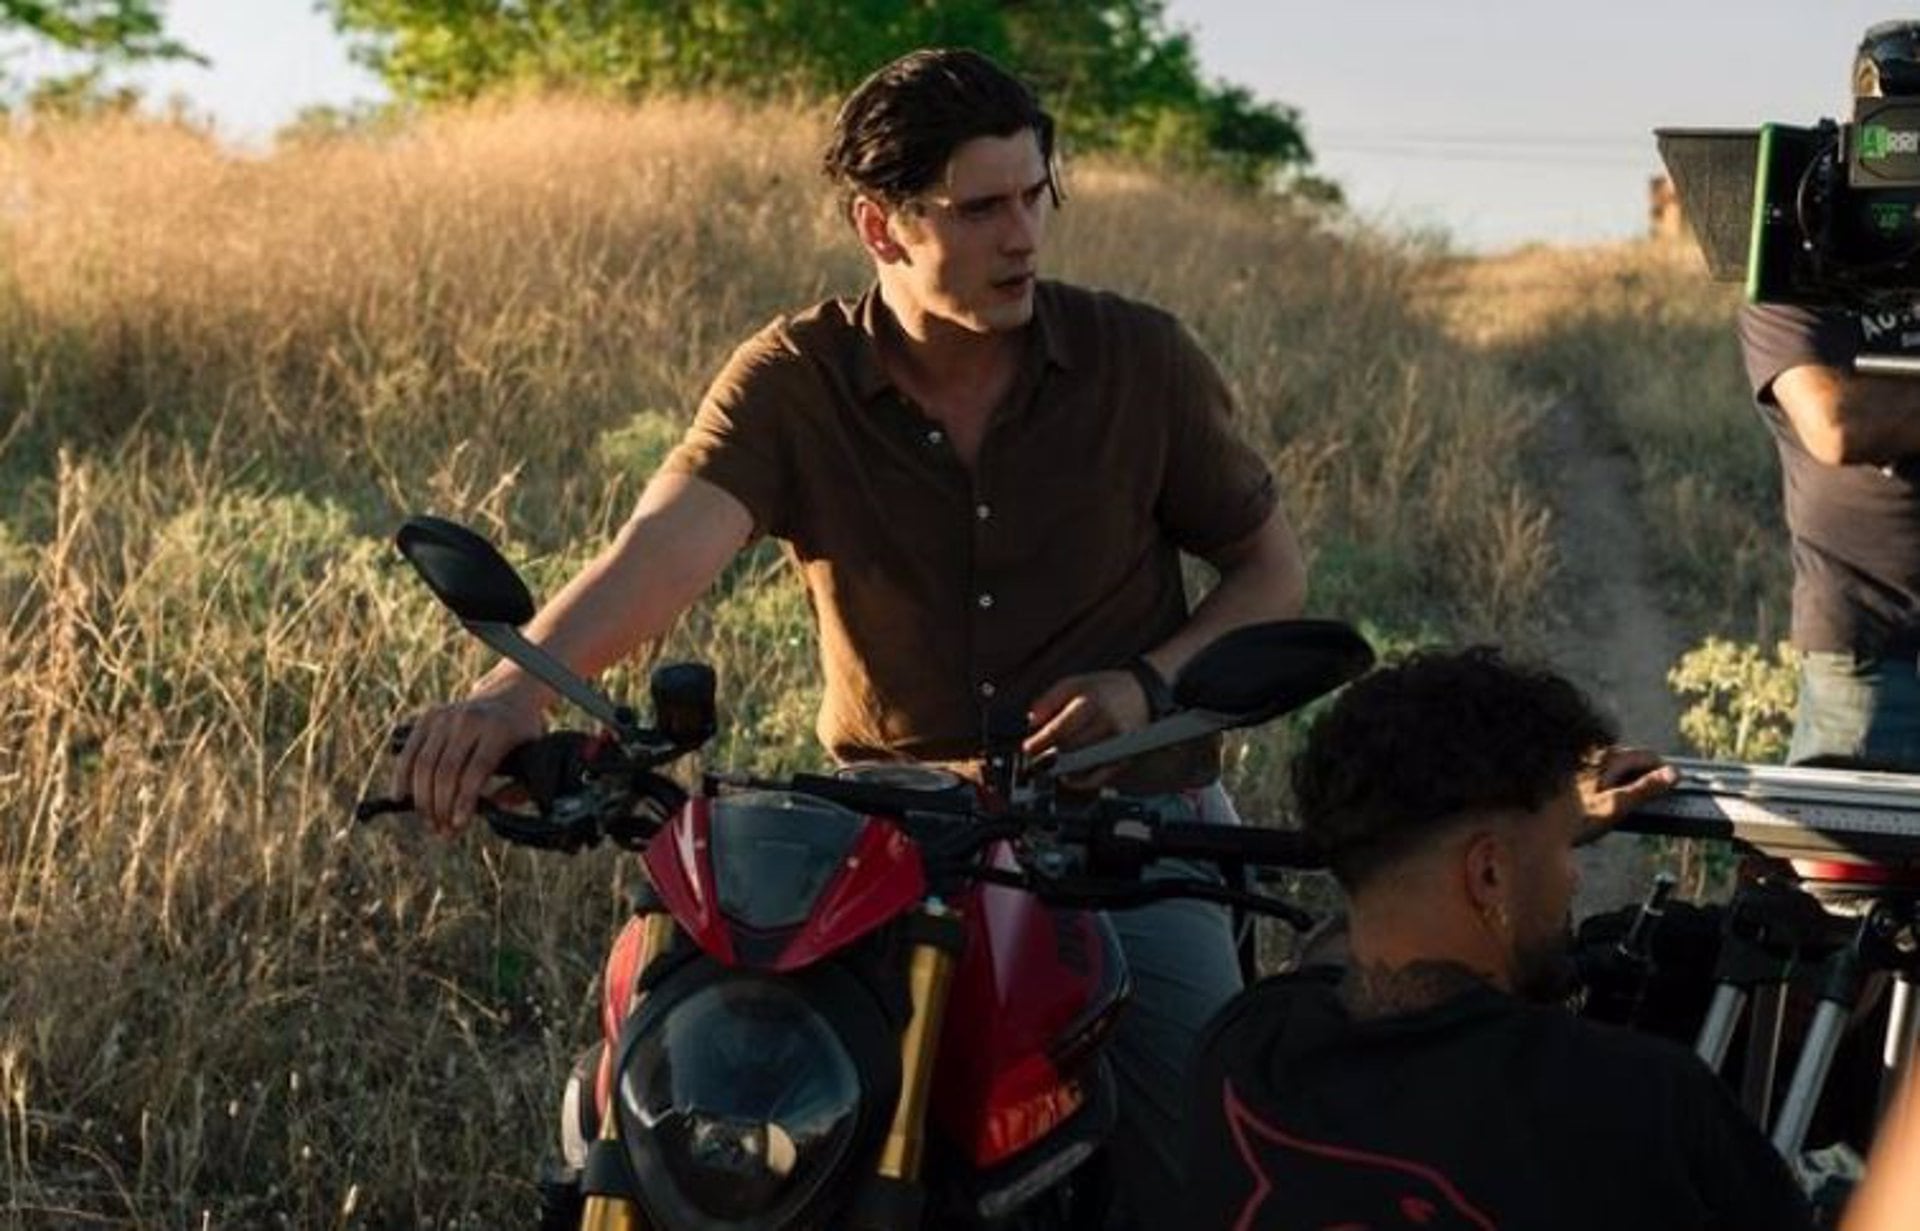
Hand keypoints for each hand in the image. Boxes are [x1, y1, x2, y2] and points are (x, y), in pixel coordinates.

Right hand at [390, 683, 545, 834]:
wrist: (508, 697)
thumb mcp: (534, 755)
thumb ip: (522, 786)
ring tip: (429, 822)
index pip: (476, 770)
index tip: (457, 825)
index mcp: (498, 730)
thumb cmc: (520, 734)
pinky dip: (401, 775)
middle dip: (441, 806)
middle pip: (447, 770)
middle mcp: (469, 720)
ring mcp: (446, 716)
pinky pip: (410, 751)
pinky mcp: (428, 717)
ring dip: (422, 799)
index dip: (464, 801)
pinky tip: (400, 796)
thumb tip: (497, 807)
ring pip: (424, 763)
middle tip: (442, 832)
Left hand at [1022, 670, 1151, 778]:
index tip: (1028, 748)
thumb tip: (1032, 721)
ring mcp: (1117, 744)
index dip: (1039, 742)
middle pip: (1069, 749)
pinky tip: (1068, 776)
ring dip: (1061, 768)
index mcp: (1092, 702)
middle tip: (1035, 757)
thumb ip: (1049, 699)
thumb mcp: (1073, 683)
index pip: (1059, 730)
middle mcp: (1107, 724)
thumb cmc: (1104, 690)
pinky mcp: (1124, 758)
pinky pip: (1098, 778)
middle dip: (1048, 755)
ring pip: (1081, 765)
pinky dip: (1079, 781)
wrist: (1140, 696)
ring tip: (1050, 764)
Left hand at [1580, 745, 1679, 831]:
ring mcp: (1582, 762)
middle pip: (1630, 758)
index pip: (1646, 755)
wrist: (1540, 828)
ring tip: (1634, 800)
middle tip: (1657, 795)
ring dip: (1629, 778)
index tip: (1674, 783)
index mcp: (1606, 758)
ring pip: (1615, 765)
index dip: (1662, 770)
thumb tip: (1673, 774)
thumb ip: (1645, 789)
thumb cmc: (1576, 819)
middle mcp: (1593, 754)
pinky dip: (1612, 782)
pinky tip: (1609, 799)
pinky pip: (1602, 772)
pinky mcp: (1573, 773)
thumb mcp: (1615, 806)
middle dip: (1646, 774)